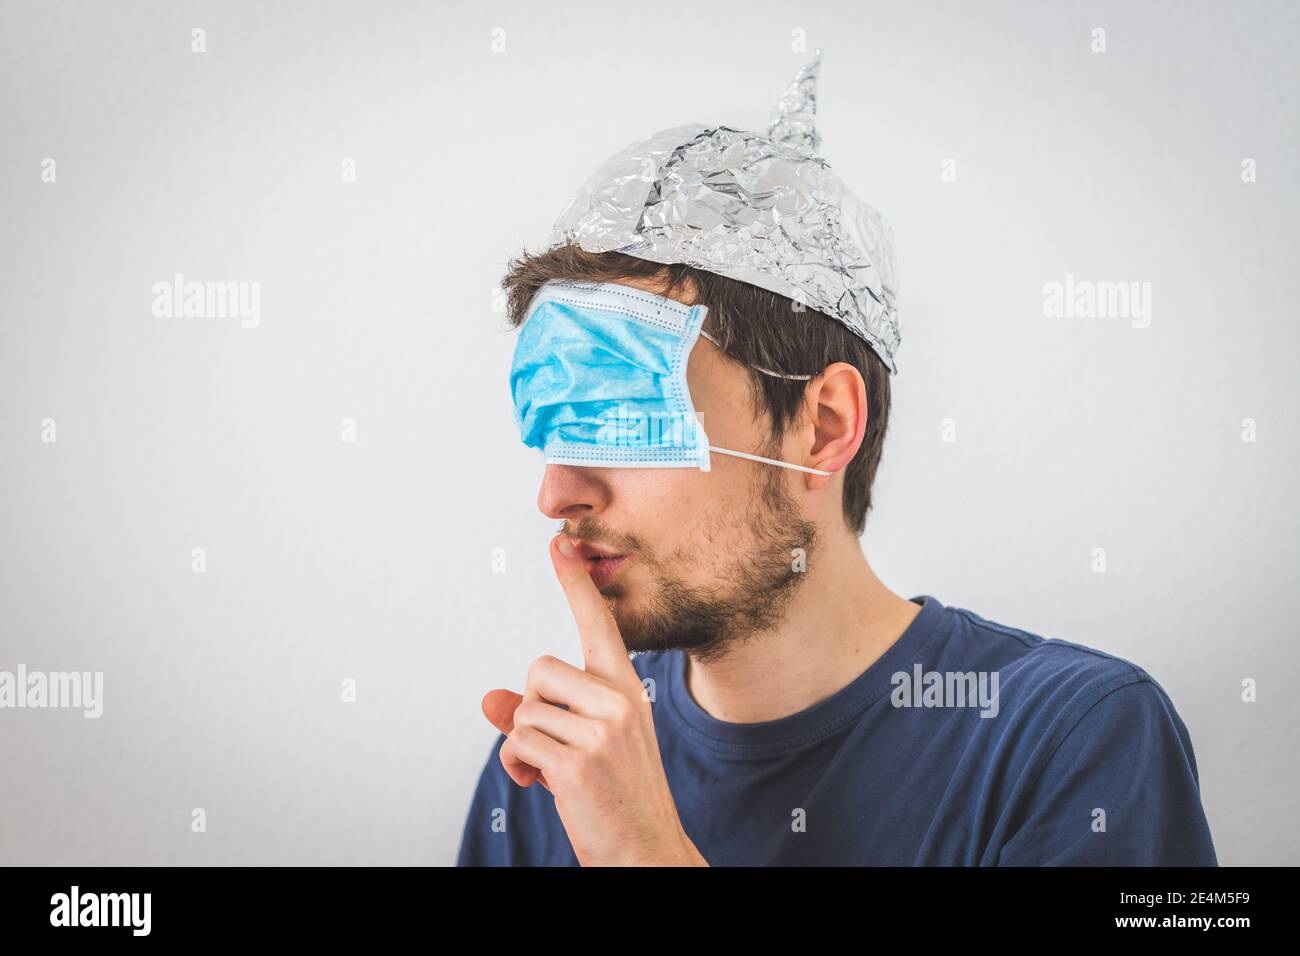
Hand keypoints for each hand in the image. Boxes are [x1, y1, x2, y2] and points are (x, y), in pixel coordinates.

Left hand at [479, 533, 706, 866]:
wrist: (646, 849)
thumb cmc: (616, 794)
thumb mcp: (586, 744)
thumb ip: (541, 715)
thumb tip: (489, 700)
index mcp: (626, 689)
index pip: (599, 626)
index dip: (576, 585)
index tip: (559, 544)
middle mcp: (619, 701)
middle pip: (538, 671)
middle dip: (532, 709)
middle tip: (555, 746)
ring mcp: (601, 730)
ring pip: (523, 710)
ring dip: (523, 745)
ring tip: (552, 772)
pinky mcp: (577, 761)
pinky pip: (517, 742)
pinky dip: (518, 766)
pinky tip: (542, 784)